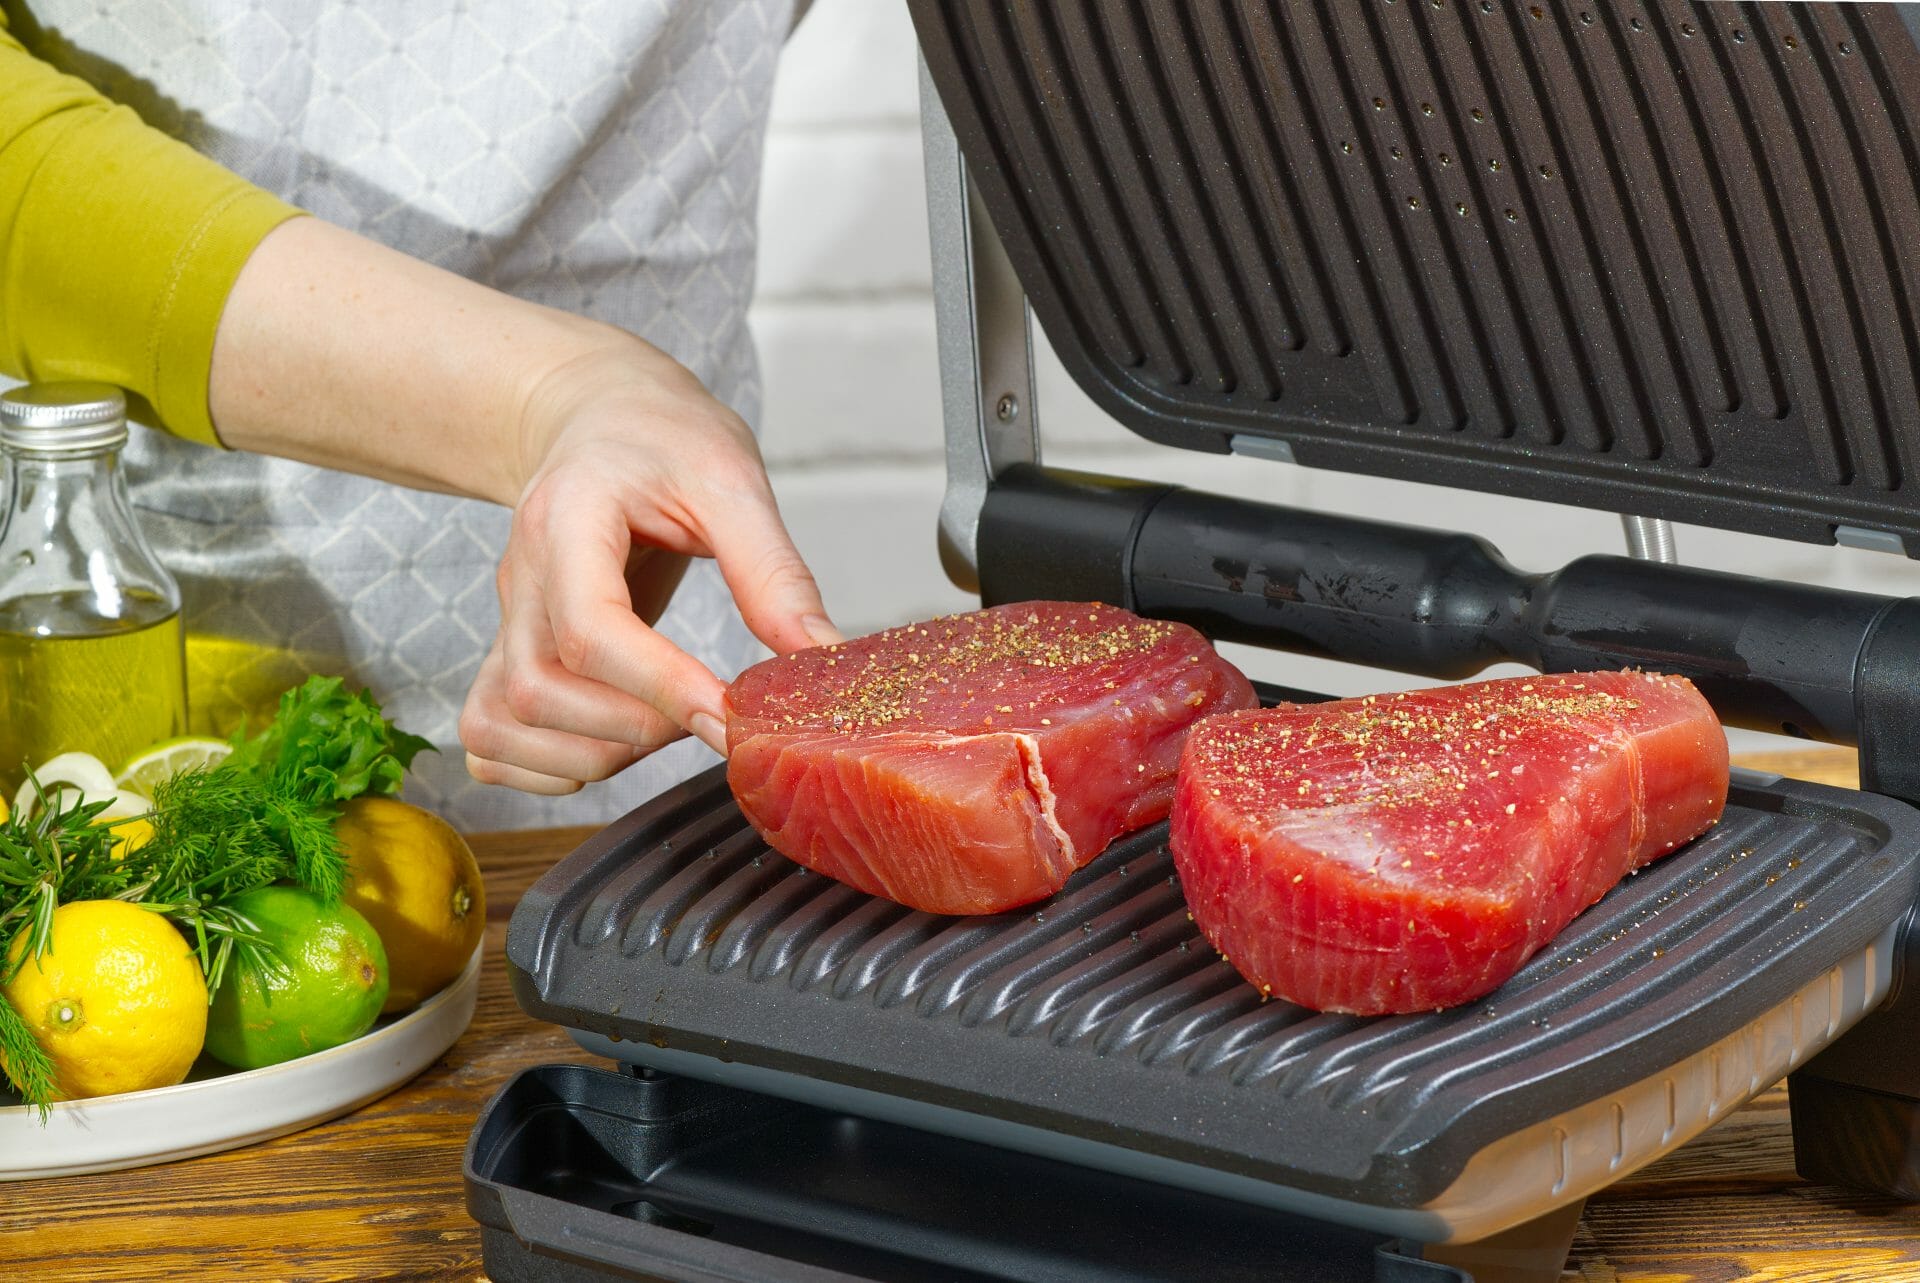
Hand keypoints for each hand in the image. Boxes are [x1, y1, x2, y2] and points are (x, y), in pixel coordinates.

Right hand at [458, 341, 839, 793]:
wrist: (599, 417)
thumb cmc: (660, 438)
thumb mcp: (731, 479)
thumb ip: (773, 573)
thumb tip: (822, 658)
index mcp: (569, 518)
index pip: (589, 626)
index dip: (659, 684)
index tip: (728, 714)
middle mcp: (521, 574)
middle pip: (538, 689)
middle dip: (633, 727)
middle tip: (708, 712)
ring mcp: (504, 618)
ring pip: (504, 722)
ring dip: (593, 752)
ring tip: (667, 725)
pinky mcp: (505, 649)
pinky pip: (488, 736)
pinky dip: (543, 766)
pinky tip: (609, 742)